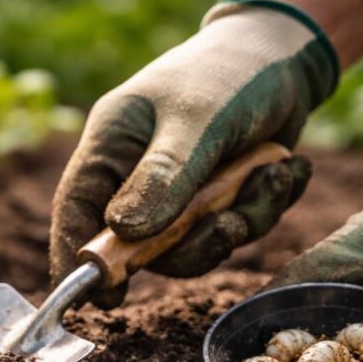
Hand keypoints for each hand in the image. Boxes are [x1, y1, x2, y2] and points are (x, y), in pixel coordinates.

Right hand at [49, 0, 336, 306]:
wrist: (286, 61)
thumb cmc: (228, 76)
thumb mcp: (197, 121)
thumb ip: (163, 177)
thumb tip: (125, 234)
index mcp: (111, 148)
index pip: (77, 209)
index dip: (79, 257)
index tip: (97, 300)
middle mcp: (135, 177)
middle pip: (141, 246)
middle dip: (193, 243)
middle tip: (229, 224)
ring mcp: (175, 195)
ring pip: (193, 246)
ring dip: (240, 221)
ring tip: (275, 176)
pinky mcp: (214, 202)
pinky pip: (230, 232)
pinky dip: (264, 208)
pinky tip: (286, 170)